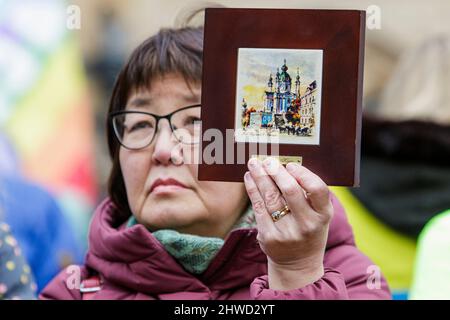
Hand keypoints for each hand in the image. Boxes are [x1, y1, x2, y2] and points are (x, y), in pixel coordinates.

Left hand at [243, 157, 333, 289]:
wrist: (297, 264)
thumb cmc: (309, 230)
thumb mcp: (318, 215)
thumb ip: (308, 194)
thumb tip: (285, 165)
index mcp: (323, 215)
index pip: (318, 189)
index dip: (303, 174)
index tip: (291, 165)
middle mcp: (307, 224)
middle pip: (290, 191)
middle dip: (276, 172)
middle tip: (268, 160)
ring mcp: (287, 232)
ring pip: (270, 197)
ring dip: (260, 176)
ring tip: (254, 164)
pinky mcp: (268, 237)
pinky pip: (258, 207)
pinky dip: (252, 189)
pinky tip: (249, 178)